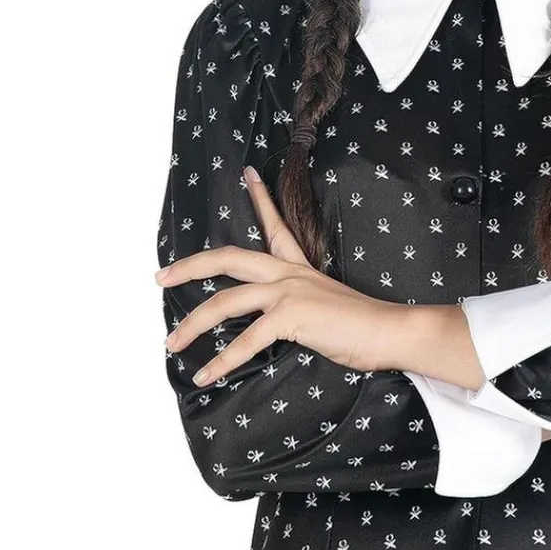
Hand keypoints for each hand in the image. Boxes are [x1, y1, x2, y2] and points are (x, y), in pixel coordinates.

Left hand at [157, 165, 401, 383]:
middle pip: (229, 257)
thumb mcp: (325, 307)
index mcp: (299, 268)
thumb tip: (273, 326)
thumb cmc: (362, 326)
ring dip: (193, 324)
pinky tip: (206, 375)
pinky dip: (222, 362)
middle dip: (190, 266)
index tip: (247, 174)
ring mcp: (288, 292)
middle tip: (162, 276)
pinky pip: (245, 341)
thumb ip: (298, 309)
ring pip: (225, 301)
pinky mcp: (290, 315)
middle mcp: (289, 273)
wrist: (388, 331)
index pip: (275, 226)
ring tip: (172, 342)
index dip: (260, 198)